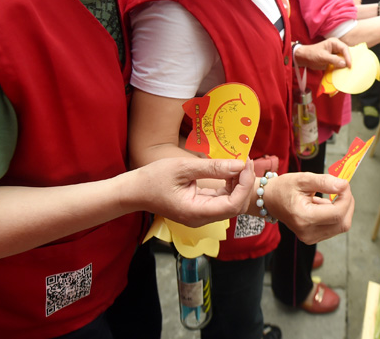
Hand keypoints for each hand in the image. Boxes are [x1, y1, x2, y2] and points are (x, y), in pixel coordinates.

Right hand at [133, 157, 255, 227]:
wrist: (134, 191)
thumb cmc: (154, 178)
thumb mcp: (183, 168)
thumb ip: (212, 167)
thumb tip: (238, 165)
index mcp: (196, 212)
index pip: (233, 204)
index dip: (244, 184)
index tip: (245, 163)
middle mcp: (201, 219)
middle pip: (235, 206)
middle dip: (244, 184)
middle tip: (245, 160)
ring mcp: (200, 215)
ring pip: (230, 204)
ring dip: (238, 184)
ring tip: (238, 163)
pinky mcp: (199, 209)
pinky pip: (221, 201)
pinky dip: (228, 186)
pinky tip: (228, 171)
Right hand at [264, 172, 353, 244]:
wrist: (269, 200)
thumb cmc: (283, 188)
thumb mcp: (303, 179)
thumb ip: (324, 182)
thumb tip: (343, 185)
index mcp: (304, 217)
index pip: (337, 213)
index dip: (346, 197)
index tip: (344, 184)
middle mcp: (308, 232)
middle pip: (343, 223)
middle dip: (347, 204)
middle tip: (341, 189)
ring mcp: (310, 237)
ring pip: (340, 226)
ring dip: (342, 209)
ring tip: (327, 196)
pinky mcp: (312, 237)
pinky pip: (333, 227)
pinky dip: (334, 214)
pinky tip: (322, 205)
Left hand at [295, 37, 350, 70]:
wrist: (304, 58)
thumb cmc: (312, 54)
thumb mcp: (323, 57)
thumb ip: (334, 59)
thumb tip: (344, 64)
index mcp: (334, 43)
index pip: (345, 49)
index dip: (348, 57)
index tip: (349, 65)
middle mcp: (336, 47)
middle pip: (346, 53)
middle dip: (349, 60)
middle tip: (351, 69)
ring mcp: (335, 53)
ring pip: (344, 59)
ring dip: (346, 64)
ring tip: (349, 71)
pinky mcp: (334, 59)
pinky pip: (340, 63)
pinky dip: (342, 67)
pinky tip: (344, 72)